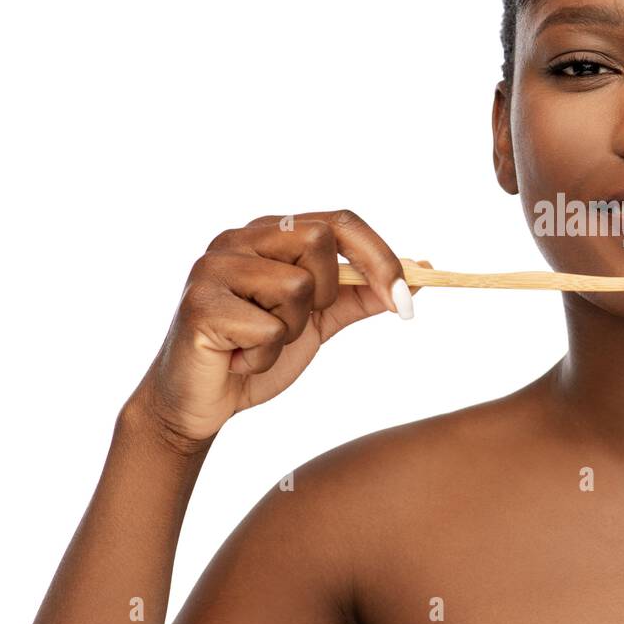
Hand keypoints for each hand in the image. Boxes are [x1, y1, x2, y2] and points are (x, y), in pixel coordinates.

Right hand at [123, 209, 427, 449]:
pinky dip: (264, 356)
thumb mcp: (320, 321)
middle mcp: (239, 238)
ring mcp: (214, 267)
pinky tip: (239, 359)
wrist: (201, 402)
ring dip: (290, 332)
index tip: (405, 304)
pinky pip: (268, 328)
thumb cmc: (256, 353)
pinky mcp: (200, 303)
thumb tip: (423, 270)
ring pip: (297, 287)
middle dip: (325, 295)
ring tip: (259, 343)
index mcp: (270, 235)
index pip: (340, 221)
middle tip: (295, 325)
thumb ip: (363, 294)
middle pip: (319, 241)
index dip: (380, 258)